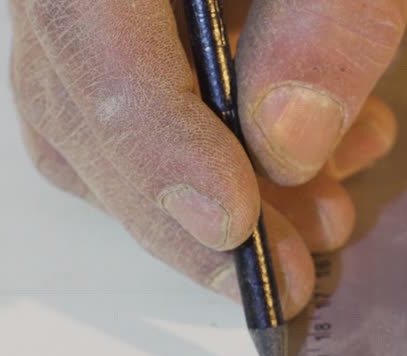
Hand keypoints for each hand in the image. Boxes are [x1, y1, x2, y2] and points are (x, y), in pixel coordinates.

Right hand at [10, 0, 406, 317]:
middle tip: (286, 276)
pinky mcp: (113, 26)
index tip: (231, 222)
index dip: (155, 140)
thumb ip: (329, 17)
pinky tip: (309, 163)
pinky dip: (211, 156)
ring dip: (206, 196)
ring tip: (322, 220)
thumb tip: (289, 146)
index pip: (84, 31)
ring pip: (92, 120)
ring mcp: (77, 4)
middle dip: (187, 210)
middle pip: (77, 100)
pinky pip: (126, 101)